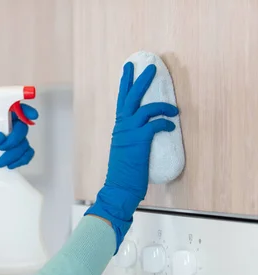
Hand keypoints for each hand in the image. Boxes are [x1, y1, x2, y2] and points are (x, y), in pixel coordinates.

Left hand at [0, 104, 38, 215]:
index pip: (14, 110)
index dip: (25, 110)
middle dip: (14, 139)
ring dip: (14, 154)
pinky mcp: (18, 156)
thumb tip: (0, 136)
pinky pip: (28, 155)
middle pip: (22, 128)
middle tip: (2, 148)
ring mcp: (14, 144)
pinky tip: (10, 165)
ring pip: (25, 144)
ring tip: (0, 162)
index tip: (32, 115)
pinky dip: (21, 160)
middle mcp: (8, 131)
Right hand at [85, 62, 178, 250]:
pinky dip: (165, 121)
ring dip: (162, 104)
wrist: (119, 187)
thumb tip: (147, 131)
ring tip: (175, 108)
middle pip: (131, 96)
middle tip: (150, 67)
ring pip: (144, 107)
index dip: (125, 82)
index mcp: (119, 127)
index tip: (129, 68)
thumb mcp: (126, 149)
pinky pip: (155, 123)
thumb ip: (132, 137)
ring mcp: (129, 132)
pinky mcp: (139, 140)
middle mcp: (122, 126)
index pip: (121, 99)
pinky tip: (170, 125)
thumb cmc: (124, 172)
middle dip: (141, 80)